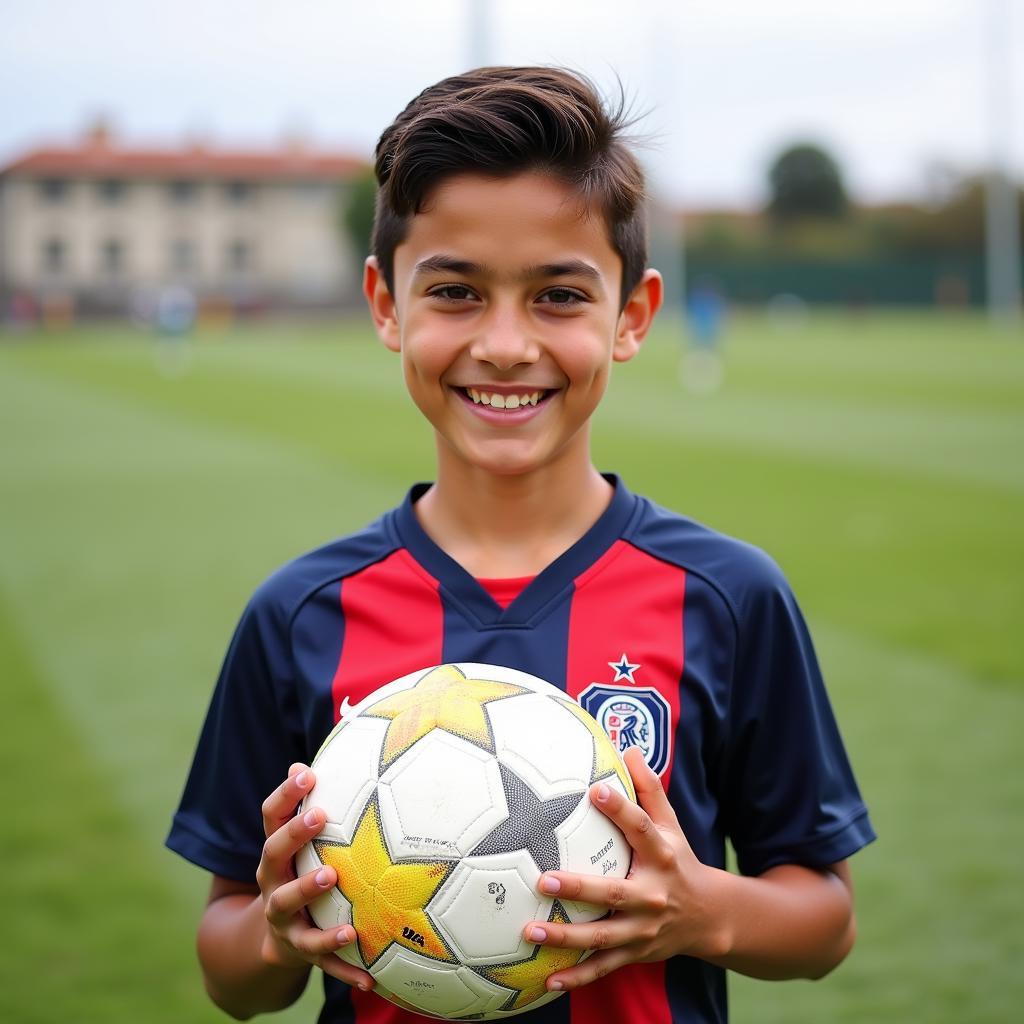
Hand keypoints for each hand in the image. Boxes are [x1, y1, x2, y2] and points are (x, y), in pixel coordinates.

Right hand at [256, 763, 374, 990]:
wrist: (273, 943)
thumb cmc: (299, 875)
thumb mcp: (298, 846)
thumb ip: (306, 807)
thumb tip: (311, 761)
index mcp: (275, 854)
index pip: (271, 818)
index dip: (285, 794)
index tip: (306, 773)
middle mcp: (272, 884)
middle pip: (272, 856)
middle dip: (293, 836)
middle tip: (318, 817)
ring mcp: (283, 919)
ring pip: (289, 908)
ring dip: (309, 892)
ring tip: (333, 878)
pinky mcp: (300, 951)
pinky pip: (322, 961)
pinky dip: (345, 968)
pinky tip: (370, 976)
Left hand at [522, 747, 726, 990]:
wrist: (711, 918)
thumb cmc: (679, 860)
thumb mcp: (672, 825)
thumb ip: (649, 789)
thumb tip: (628, 748)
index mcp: (661, 856)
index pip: (642, 829)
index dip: (621, 808)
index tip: (596, 790)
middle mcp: (653, 894)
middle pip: (613, 893)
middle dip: (579, 888)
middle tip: (543, 878)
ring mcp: (644, 929)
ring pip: (602, 937)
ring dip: (565, 937)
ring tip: (530, 931)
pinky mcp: (636, 953)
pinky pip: (603, 968)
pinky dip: (577, 977)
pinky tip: (547, 981)